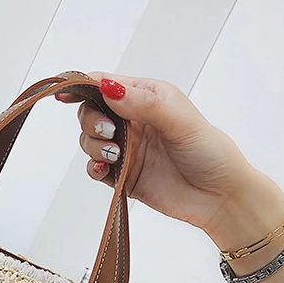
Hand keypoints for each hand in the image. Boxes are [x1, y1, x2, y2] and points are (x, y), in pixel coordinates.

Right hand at [56, 73, 283, 250]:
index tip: (64, 94)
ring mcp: (126, 149)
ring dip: (93, 146)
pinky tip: (103, 168)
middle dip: (91, 121)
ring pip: (90, 141)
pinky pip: (96, 168)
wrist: (219, 198)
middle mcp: (133, 121)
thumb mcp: (180, 120)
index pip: (106, 84)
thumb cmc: (210, 153)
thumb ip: (144, 104)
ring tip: (114, 154)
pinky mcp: (122, 176)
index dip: (82, 86)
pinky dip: (93, 167)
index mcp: (147, 97)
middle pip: (91, 113)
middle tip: (108, 133)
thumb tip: (108, 88)